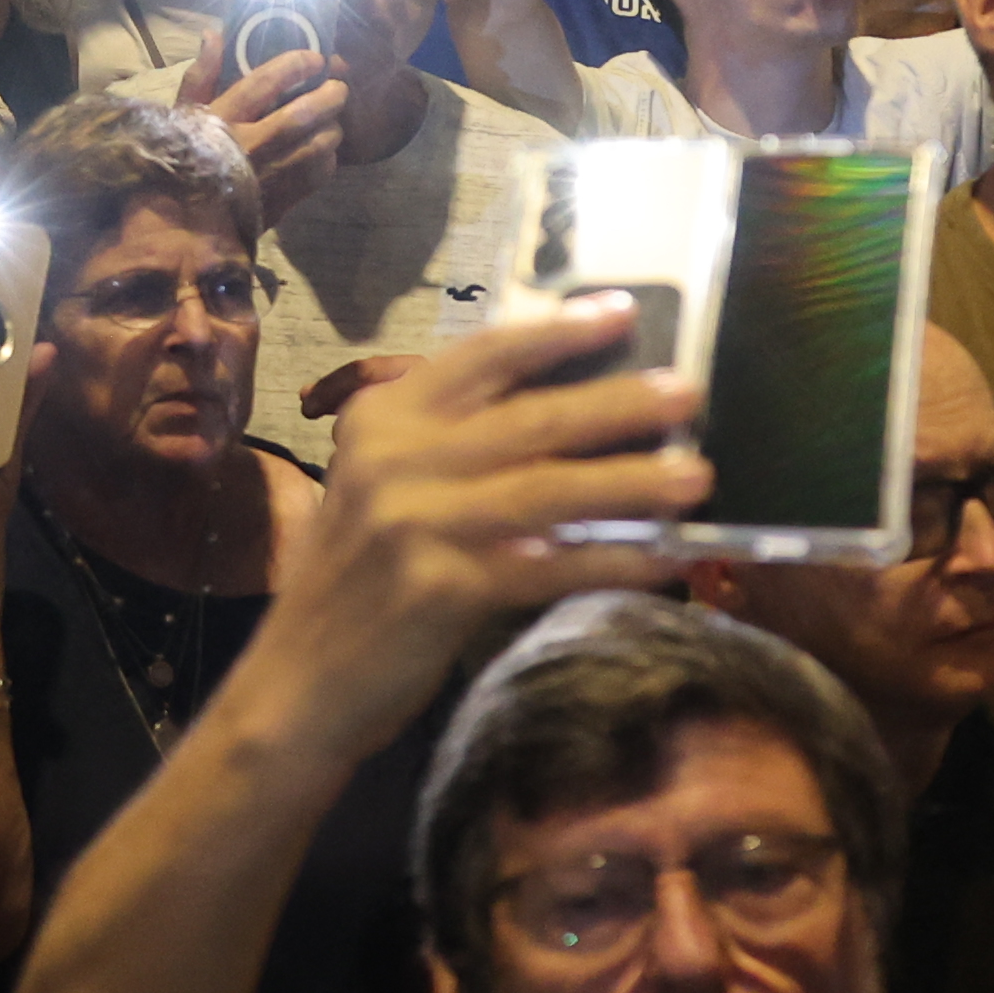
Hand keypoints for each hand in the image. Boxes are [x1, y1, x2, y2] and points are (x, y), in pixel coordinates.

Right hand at [173, 39, 348, 224]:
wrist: (182, 223)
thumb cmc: (182, 159)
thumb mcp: (185, 113)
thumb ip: (202, 74)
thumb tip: (213, 34)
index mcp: (224, 118)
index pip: (267, 81)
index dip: (297, 65)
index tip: (314, 59)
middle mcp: (250, 145)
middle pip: (303, 114)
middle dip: (329, 96)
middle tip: (337, 87)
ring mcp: (269, 175)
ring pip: (318, 145)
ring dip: (332, 128)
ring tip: (332, 119)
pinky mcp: (282, 200)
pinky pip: (319, 175)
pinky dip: (328, 159)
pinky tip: (323, 151)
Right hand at [258, 298, 701, 744]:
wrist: (297, 681)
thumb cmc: (356, 580)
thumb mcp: (381, 488)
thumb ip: (449, 447)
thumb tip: (567, 417)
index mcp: (382, 419)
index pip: (482, 356)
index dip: (556, 331)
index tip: (621, 312)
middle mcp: (395, 459)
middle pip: (529, 418)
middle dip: (617, 402)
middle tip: (686, 390)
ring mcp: (416, 523)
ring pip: (547, 490)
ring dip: (631, 481)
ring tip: (696, 474)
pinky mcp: (441, 589)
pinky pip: (548, 567)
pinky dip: (611, 561)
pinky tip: (662, 559)